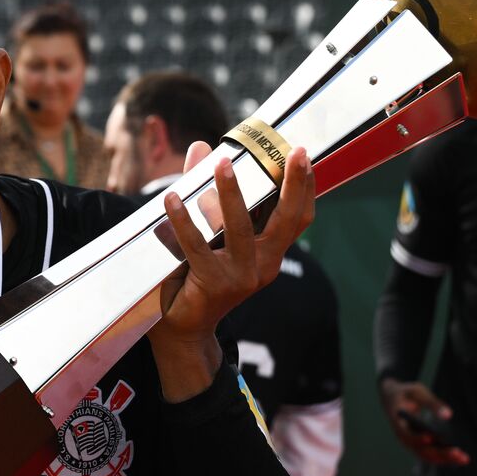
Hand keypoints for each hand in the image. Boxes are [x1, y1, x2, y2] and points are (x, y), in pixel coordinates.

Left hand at [153, 145, 314, 346]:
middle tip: (293, 152)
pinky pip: (196, 246)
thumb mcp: (206, 231)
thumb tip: (202, 146)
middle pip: (285, 221)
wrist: (183, 330)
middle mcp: (263, 266)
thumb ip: (204, 189)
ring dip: (230, 194)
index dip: (304, 187)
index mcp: (268, 254)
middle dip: (291, 184)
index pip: (297, 218)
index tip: (301, 155)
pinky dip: (183, 221)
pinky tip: (172, 199)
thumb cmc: (194, 277)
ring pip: (240, 228)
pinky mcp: (213, 284)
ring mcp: (240, 277)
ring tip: (221, 164)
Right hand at [380, 377, 468, 465]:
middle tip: (458, 453)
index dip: (417, 437)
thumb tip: (448, 415)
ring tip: (463, 459)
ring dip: (444, 459)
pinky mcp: (417, 444)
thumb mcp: (418, 392)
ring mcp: (409, 442)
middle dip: (440, 453)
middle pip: (420, 449)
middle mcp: (402, 435)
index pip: (405, 433)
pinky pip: (429, 455)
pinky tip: (458, 457)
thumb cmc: (406, 392)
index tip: (430, 438)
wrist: (393, 396)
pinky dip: (443, 458)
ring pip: (426, 456)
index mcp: (397, 421)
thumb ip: (432, 403)